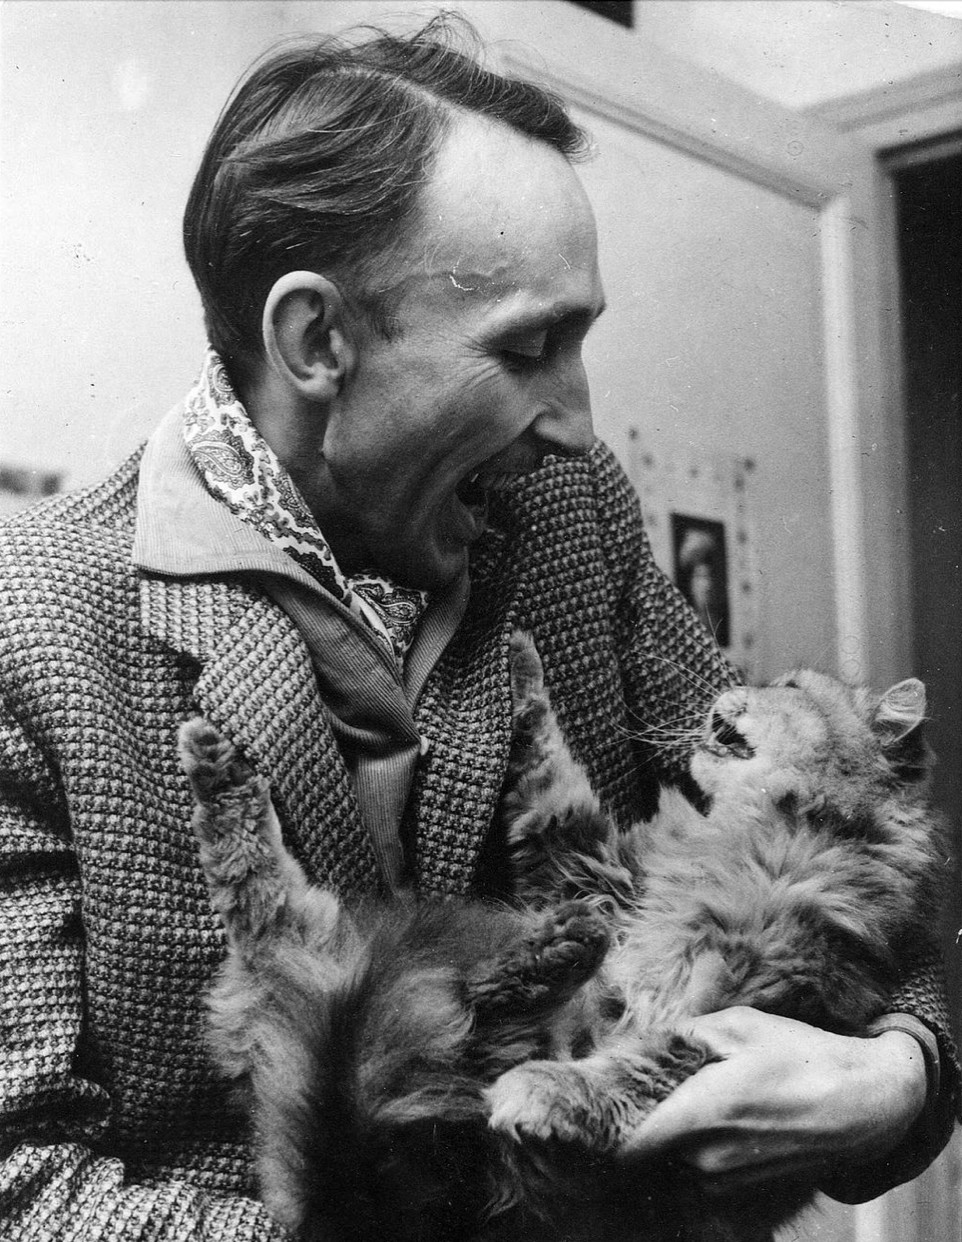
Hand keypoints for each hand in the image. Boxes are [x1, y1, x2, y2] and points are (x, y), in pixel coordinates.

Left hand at [621, 1006, 927, 1188]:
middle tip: (652, 1089)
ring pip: (677, 1158)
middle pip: (651, 1147)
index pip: (631, 1144)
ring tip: (695, 1099)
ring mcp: (729, 1176)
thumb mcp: (742, 1025)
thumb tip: (656, 1037)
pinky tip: (722, 1117)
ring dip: (677, 1136)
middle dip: (649, 1120)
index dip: (611, 1128)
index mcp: (702, 1113)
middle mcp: (708, 1156)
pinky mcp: (747, 1184)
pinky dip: (702, 1148)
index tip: (604, 1106)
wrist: (865, 1104)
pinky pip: (704, 1169)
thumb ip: (690, 1033)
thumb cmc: (802, 1058)